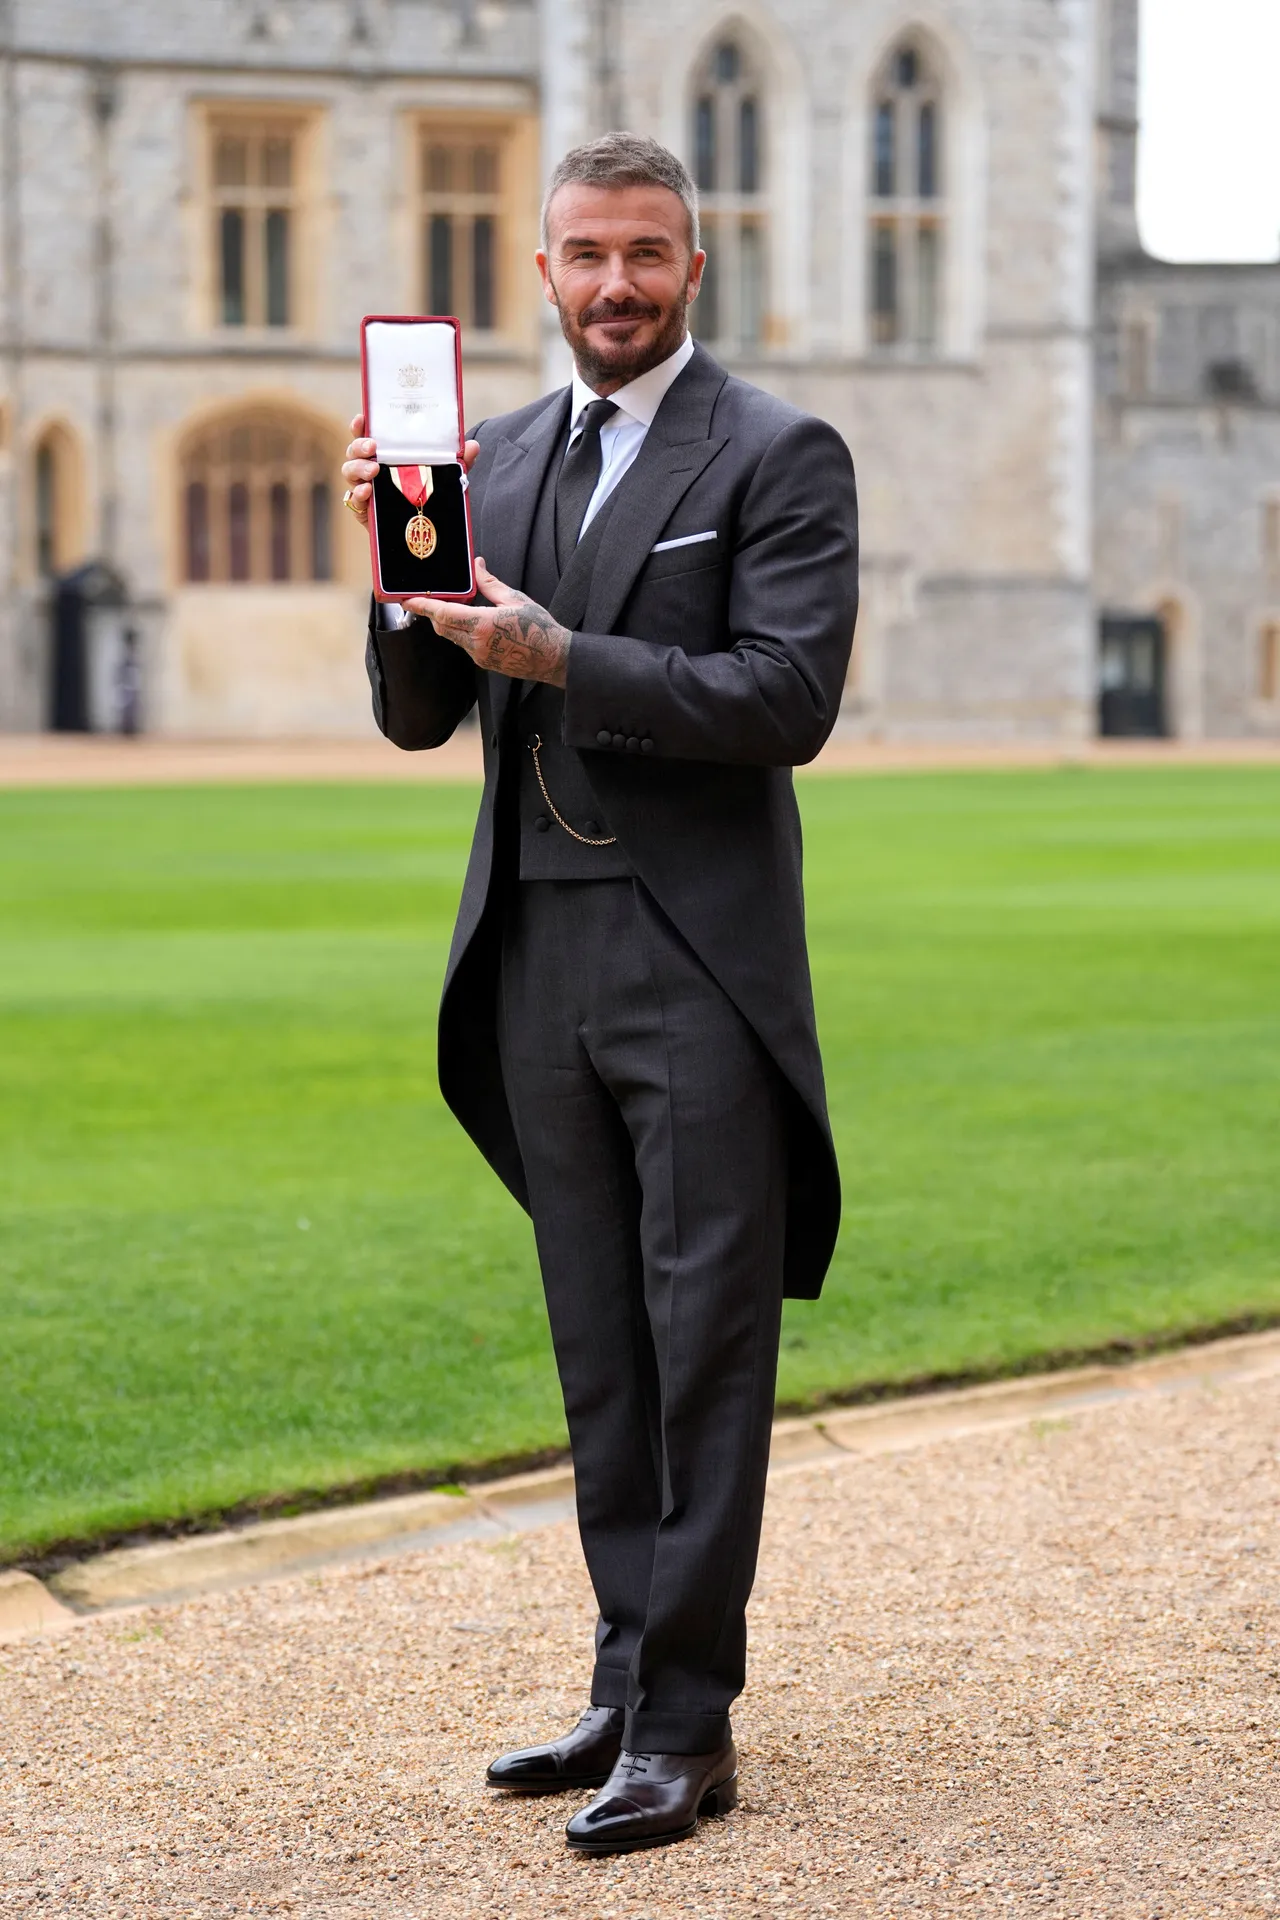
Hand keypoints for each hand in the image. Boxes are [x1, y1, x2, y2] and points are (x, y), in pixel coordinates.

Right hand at [341, 414, 479, 529]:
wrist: (424, 532)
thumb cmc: (428, 496)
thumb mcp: (445, 478)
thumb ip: (458, 463)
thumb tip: (473, 446)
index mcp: (386, 455)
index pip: (367, 434)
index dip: (360, 425)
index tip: (362, 418)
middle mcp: (370, 468)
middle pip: (354, 451)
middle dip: (359, 446)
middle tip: (373, 448)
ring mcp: (364, 488)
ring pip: (349, 472)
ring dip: (358, 468)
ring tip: (373, 470)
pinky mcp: (364, 510)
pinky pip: (353, 500)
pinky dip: (357, 494)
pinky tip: (367, 491)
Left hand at [407, 559, 570, 686]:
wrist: (555, 658)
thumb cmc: (539, 628)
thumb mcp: (515, 599)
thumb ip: (490, 583)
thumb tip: (476, 565)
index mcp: (482, 625)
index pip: (443, 614)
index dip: (422, 606)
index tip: (406, 600)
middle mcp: (476, 643)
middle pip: (441, 627)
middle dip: (432, 613)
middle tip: (426, 598)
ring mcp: (479, 656)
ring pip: (451, 637)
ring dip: (447, 623)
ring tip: (451, 607)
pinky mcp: (484, 663)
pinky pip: (464, 645)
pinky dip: (460, 632)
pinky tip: (470, 622)